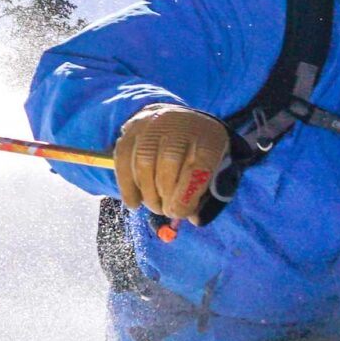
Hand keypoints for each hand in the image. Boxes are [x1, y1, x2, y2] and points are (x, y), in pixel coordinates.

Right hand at [114, 105, 229, 224]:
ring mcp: (153, 123)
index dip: (188, 194)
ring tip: (155, 205)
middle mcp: (180, 124)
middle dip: (165, 194)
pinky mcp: (132, 128)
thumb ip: (207, 195)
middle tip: (166, 210)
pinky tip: (133, 202)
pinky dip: (126, 186)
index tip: (179, 213)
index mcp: (208, 137)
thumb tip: (193, 218)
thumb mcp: (216, 170)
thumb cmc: (199, 155)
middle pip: (169, 161)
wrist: (180, 122)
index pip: (200, 164)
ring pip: (144, 161)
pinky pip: (123, 159)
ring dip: (147, 192)